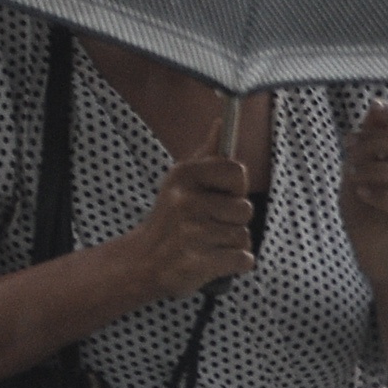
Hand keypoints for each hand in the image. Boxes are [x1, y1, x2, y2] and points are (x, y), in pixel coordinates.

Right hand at [126, 154, 256, 300]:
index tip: (220, 197)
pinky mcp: (198, 262)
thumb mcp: (181, 182)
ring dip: (232, 244)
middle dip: (233, 221)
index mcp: (184, 175)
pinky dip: (234, 264)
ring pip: (244, 235)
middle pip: (245, 208)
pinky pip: (244, 259)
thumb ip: (207, 155)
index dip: (236, 188)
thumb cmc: (170, 218)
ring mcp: (191, 232)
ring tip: (206, 243)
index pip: (238, 172)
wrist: (142, 263)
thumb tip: (221, 123)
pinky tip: (210, 261)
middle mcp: (186, 201)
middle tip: (206, 225)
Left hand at [341, 103, 387, 288]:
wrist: (372, 253)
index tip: (372, 111)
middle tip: (349, 151)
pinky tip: (360, 193)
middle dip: (374, 143)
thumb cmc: (365, 211)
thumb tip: (375, 106)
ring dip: (373, 170)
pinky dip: (379, 195)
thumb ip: (368, 141)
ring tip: (351, 176)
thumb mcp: (358, 171)